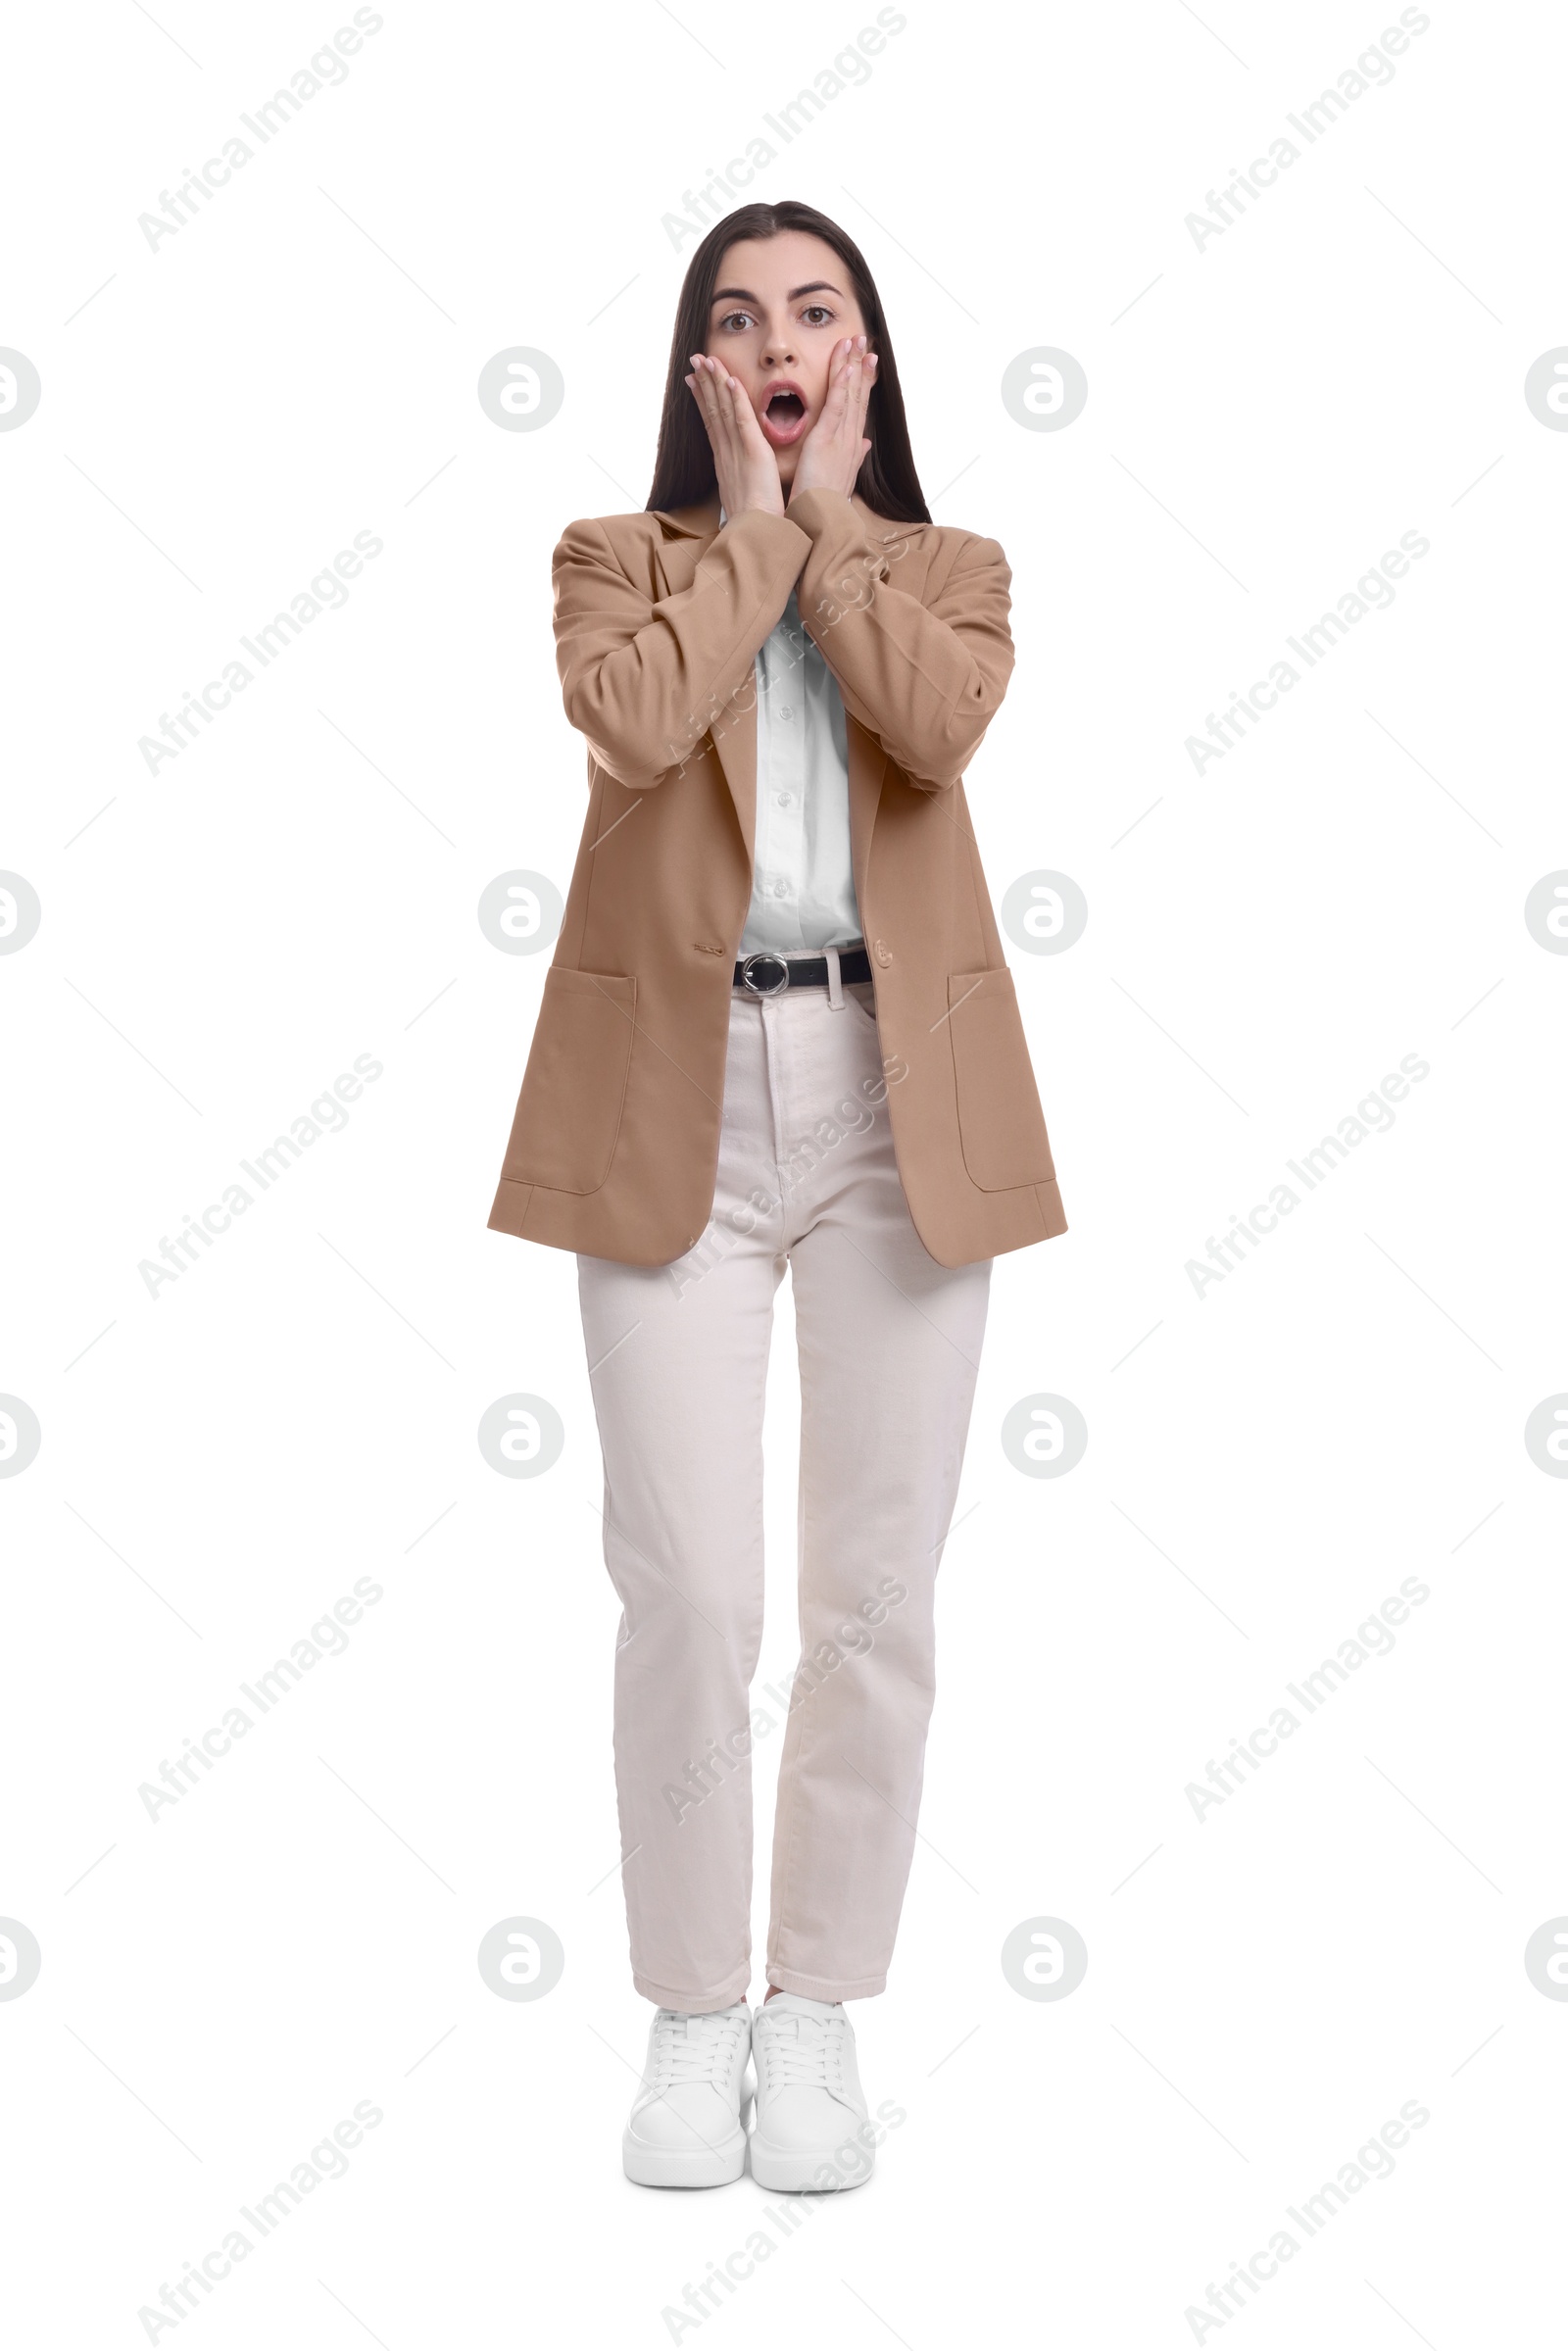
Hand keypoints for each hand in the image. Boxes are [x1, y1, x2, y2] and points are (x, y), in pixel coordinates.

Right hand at [684, 354, 785, 518]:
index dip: (703, 401)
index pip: (712, 425)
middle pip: (712, 412)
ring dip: (715, 383)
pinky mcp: (753, 454)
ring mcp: (737, 453)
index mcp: (726, 463)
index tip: (695, 382)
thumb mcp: (746, 499)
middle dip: (703, 384)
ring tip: (707, 360)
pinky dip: (736, 399)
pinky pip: (742, 421)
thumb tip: (745, 482)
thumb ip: (745, 483)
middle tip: (695, 361)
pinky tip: (731, 380)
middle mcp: (726, 455)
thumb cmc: (756, 524)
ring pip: (723, 411)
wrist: (757, 539)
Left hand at [788, 335, 876, 504]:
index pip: (858, 408)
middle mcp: (851, 440)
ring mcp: (842, 439)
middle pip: (858, 396)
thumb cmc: (825, 503)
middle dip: (862, 366)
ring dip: (854, 366)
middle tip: (865, 340)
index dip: (862, 383)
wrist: (820, 523)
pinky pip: (837, 408)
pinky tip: (847, 366)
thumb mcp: (842, 476)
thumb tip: (864, 445)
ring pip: (850, 395)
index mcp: (852, 447)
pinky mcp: (827, 441)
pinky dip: (843, 385)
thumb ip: (854, 457)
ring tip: (857, 342)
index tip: (866, 361)